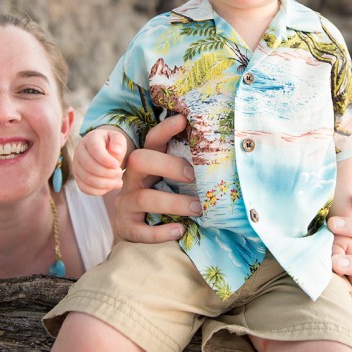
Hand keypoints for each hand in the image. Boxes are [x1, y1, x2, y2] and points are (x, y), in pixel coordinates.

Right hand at [72, 126, 127, 194]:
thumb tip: (117, 151)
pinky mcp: (77, 177)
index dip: (106, 160)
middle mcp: (79, 151)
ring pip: (87, 179)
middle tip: (120, 173)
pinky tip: (110, 187)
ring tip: (118, 182)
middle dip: (107, 173)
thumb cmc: (112, 144)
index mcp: (90, 139)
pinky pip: (85, 188)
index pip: (95, 150)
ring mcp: (76, 165)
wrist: (104, 150)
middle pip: (89, 166)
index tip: (117, 166)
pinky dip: (98, 191)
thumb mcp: (118, 138)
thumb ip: (119, 142)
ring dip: (105, 184)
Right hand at [112, 114, 200, 242]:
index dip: (165, 129)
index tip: (183, 119)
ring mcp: (126, 202)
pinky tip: (180, 230)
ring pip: (144, 198)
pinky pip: (140, 230)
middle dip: (168, 165)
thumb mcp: (167, 177)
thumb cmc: (160, 194)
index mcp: (145, 162)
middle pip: (140, 161)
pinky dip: (161, 232)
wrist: (132, 226)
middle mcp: (132, 178)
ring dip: (174, 202)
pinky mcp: (126, 226)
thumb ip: (186, 167)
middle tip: (193, 175)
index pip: (152, 140)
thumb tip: (225, 156)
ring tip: (198, 208)